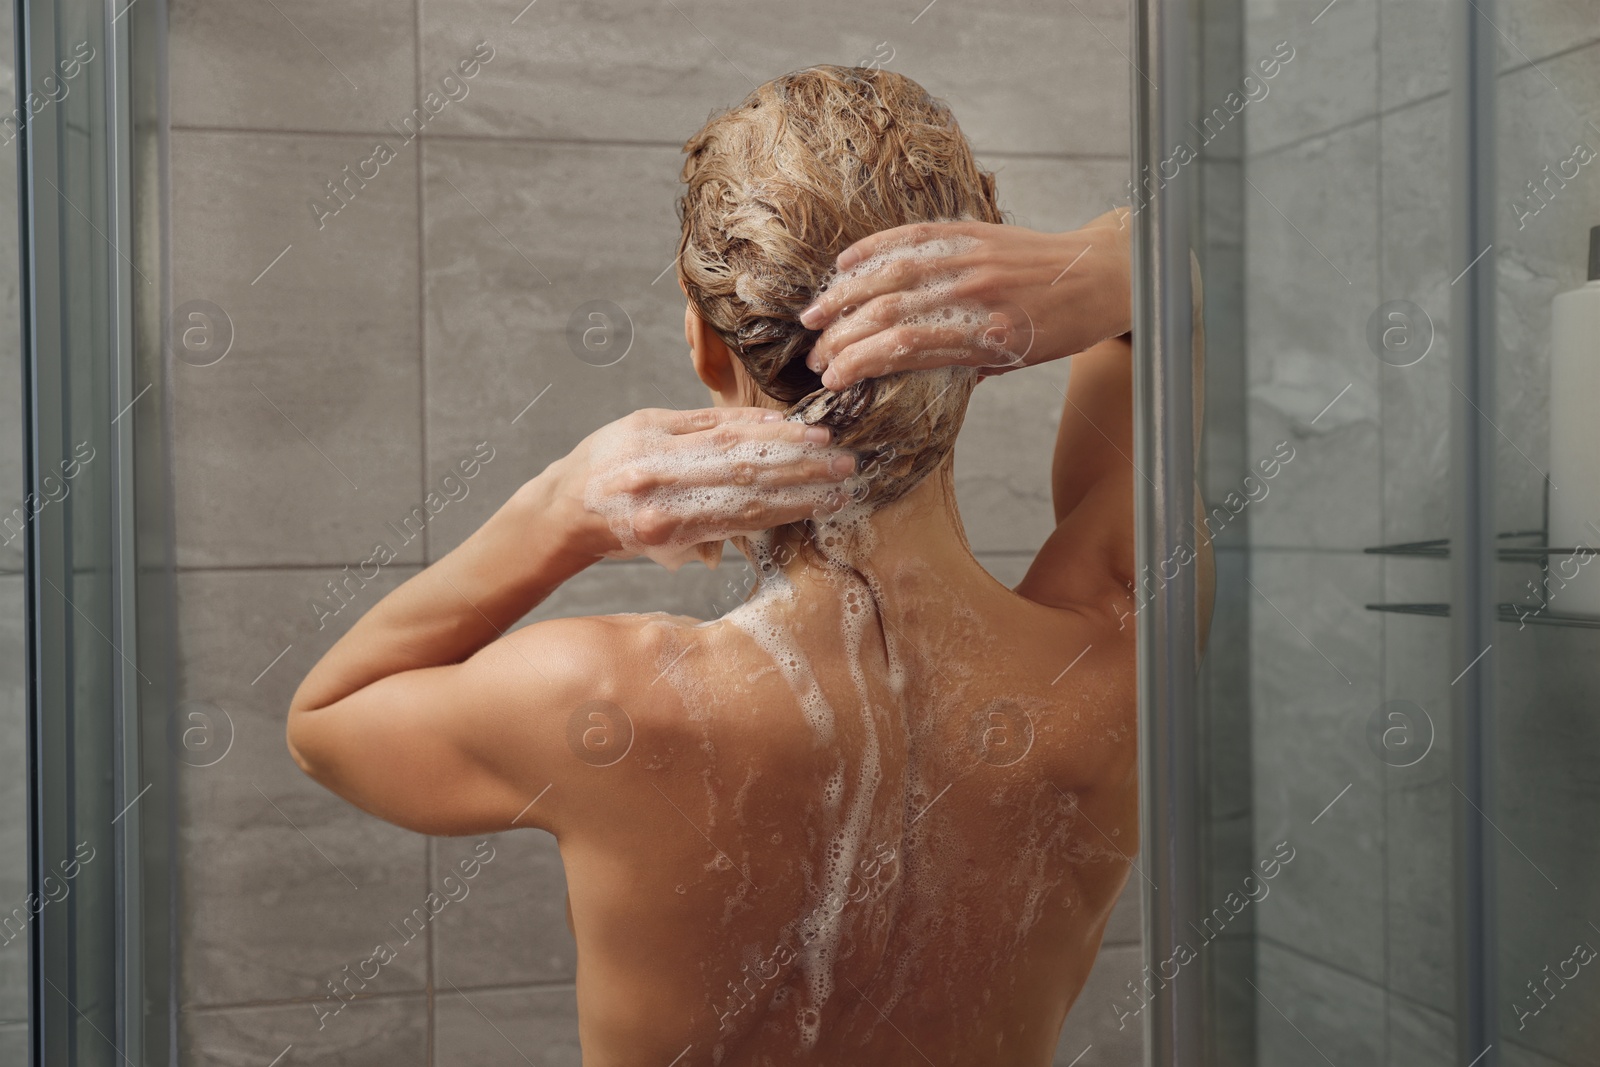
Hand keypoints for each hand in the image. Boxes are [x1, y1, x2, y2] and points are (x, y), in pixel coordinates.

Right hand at [548, 407, 857, 564]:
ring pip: (743, 505)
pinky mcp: (671, 542)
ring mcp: (664, 517)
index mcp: (653, 444)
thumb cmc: (606, 462)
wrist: (562, 514)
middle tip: (845, 464)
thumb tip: (768, 423)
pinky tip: (799, 509)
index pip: (729, 439)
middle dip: (800, 469)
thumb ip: (702, 424)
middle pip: (743, 473)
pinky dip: (769, 516)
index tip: (820, 437)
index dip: (779, 439)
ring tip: (836, 491)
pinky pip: (730, 527)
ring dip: (796, 499)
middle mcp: (658, 482)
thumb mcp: (645, 425)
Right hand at [798, 211, 1132, 389]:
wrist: (1102, 276)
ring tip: (814, 318)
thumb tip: (908, 370)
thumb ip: (964, 363)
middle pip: (888, 315)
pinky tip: (844, 265)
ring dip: (843, 298)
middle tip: (816, 357)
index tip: (834, 379)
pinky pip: (913, 237)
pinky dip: (873, 249)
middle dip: (842, 338)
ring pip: (891, 276)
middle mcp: (973, 296)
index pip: (905, 350)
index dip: (860, 363)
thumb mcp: (1016, 360)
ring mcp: (971, 260)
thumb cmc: (1060, 327)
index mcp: (984, 337)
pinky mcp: (973, 232)